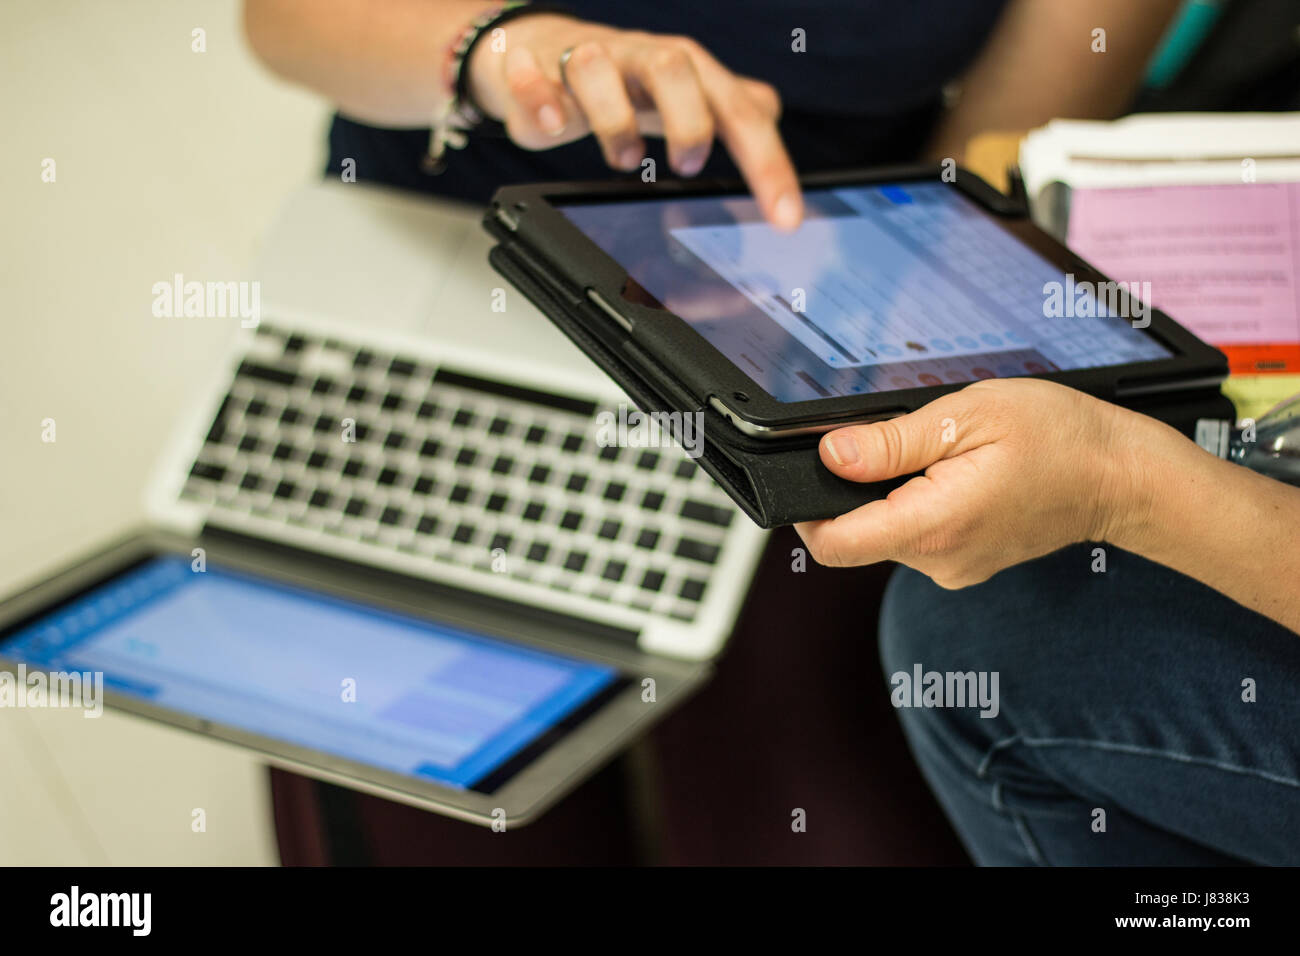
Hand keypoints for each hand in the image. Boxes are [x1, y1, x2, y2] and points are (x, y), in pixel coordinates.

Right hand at [466, 13, 801, 228]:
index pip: (738, 111)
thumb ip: (727, 111)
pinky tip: (554, 125)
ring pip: (599, 67)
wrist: (540, 49)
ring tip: (623, 159)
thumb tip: (772, 117)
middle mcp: (640, 58)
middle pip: (675, 68)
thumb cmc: (620, 81)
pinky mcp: (534, 68)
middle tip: (688, 167)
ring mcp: (586, 59)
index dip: (767, 164)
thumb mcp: (681, 98)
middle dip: (689, 120)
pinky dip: (541, 98)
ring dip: (615, 119)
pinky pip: (534, 75)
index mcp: (686, 72)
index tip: (784, 216)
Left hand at [794, 378, 1187, 586]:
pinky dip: (919, 503)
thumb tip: (831, 455)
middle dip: (857, 489)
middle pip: (856, 534)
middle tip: (896, 441)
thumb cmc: (1059, 439)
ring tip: (939, 453)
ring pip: (886, 533)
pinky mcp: (964, 562)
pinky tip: (954, 474)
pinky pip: (918, 534)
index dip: (807, 511)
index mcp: (933, 525)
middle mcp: (939, 560)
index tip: (812, 474)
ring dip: (892, 494)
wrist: (1121, 477)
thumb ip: (892, 443)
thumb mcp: (966, 416)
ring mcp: (953, 567)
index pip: (834, 545)